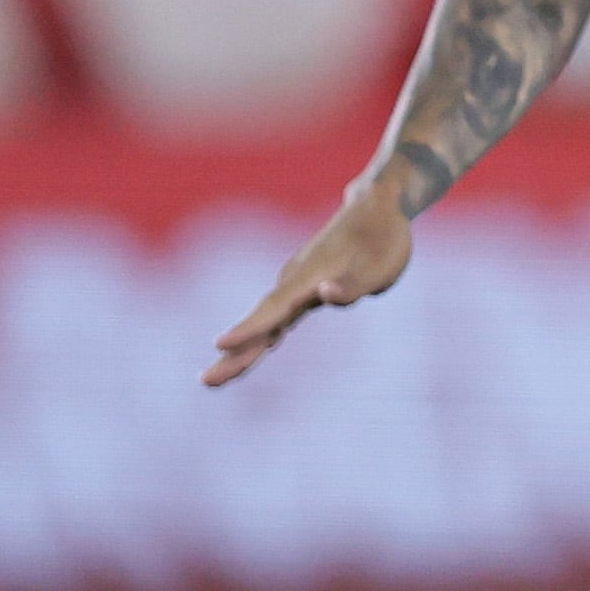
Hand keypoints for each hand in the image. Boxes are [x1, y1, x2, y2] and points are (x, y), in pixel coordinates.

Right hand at [204, 186, 416, 384]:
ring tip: (214, 378)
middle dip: (234, 354)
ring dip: (240, 351)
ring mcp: (297, 285)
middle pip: (261, 322)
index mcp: (310, 276)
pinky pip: (276, 319)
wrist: (376, 209)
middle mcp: (296, 281)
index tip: (220, 344)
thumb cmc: (383, 240)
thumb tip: (323, 294)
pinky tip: (248, 353)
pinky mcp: (303, 290)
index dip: (249, 328)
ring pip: (265, 322)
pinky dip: (258, 337)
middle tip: (206, 381)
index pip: (275, 308)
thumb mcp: (379, 268)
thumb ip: (352, 286)